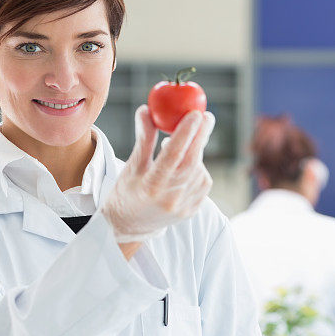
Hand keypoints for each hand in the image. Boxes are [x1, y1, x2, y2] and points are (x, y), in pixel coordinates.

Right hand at [101, 104, 214, 242]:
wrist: (130, 226)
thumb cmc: (127, 192)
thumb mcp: (132, 166)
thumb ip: (143, 139)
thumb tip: (147, 110)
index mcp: (151, 186)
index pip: (172, 155)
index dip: (185, 133)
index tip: (195, 113)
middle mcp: (170, 198)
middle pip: (192, 161)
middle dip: (201, 136)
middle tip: (206, 116)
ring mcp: (183, 207)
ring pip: (199, 171)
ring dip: (196, 153)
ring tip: (184, 146)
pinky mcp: (192, 210)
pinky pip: (202, 183)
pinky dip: (198, 168)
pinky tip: (187, 165)